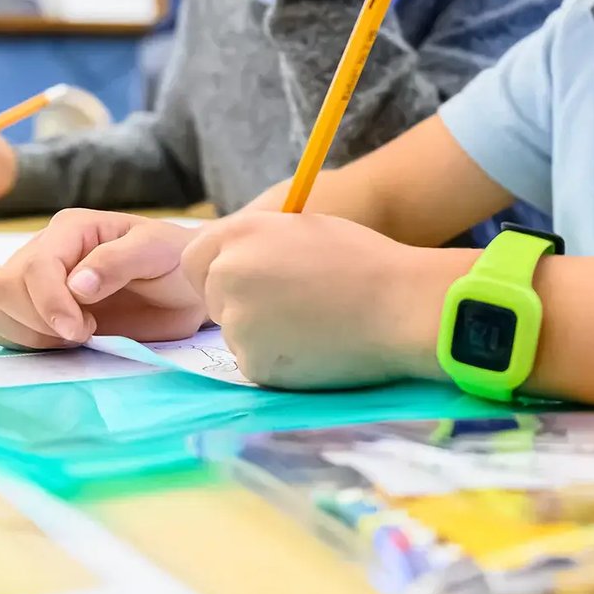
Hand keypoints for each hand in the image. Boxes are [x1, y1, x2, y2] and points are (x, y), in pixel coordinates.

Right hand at [0, 209, 207, 348]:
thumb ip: (118, 261)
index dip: (50, 303)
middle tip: (84, 332)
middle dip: (38, 320)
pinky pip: (4, 328)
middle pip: (4, 286)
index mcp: (71, 229)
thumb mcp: (158, 251)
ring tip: (75, 336)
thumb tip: (77, 285)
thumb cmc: (174, 263)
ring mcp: (36, 282)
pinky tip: (63, 343)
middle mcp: (45, 250)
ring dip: (29, 333)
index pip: (36, 266)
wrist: (182, 289)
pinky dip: (26, 343)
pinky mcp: (36, 311)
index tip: (81, 331)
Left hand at [180, 212, 454, 387]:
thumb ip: (260, 243)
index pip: (194, 259)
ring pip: (235, 332)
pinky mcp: (254, 364)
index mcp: (240, 234)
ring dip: (260, 331)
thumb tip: (237, 262)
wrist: (398, 306)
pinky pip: (255, 361)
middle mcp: (228, 276)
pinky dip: (277, 358)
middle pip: (213, 297)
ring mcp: (238, 323)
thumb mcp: (302, 229)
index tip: (246, 280)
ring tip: (312, 324)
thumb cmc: (363, 260)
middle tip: (290, 304)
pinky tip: (315, 347)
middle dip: (240, 302)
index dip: (217, 271)